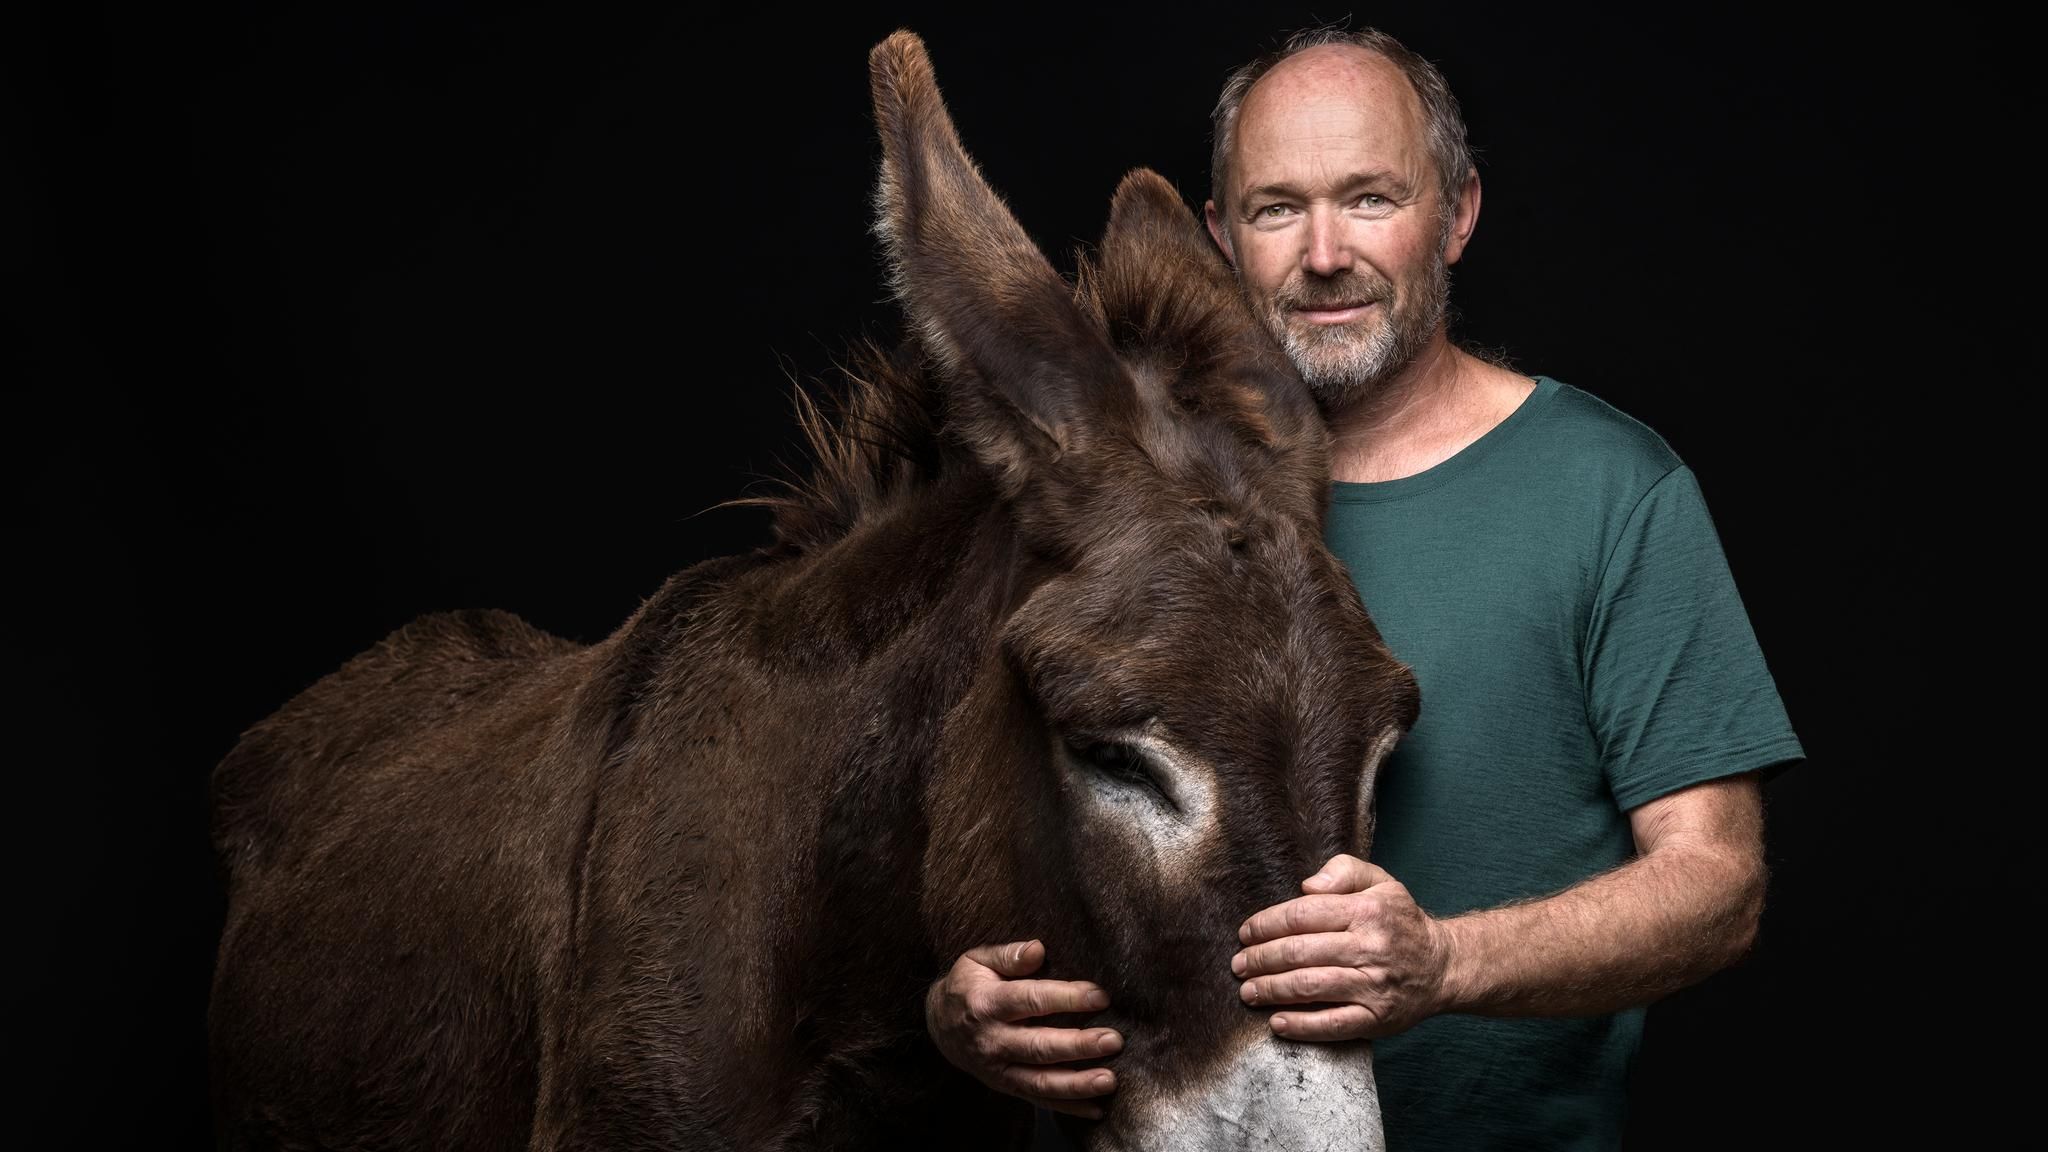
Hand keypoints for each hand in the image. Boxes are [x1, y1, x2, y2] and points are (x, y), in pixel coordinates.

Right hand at [924, 939, 1122, 1118]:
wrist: (938, 1025)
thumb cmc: (968, 986)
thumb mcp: (977, 961)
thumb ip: (1008, 955)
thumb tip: (1038, 949)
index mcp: (987, 1003)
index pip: (1032, 1001)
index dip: (1067, 998)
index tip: (1100, 996)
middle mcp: (993, 1040)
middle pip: (1039, 1046)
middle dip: (1079, 1045)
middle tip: (1113, 1040)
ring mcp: (998, 1068)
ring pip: (1040, 1081)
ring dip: (1077, 1083)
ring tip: (1110, 1080)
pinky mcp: (1006, 1087)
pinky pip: (1038, 1101)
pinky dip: (1068, 1108)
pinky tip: (1097, 1109)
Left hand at [1232, 854, 1450, 1040]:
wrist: (1443, 966)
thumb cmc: (1399, 922)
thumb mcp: (1380, 882)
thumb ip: (1343, 871)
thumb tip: (1306, 886)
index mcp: (1365, 911)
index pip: (1302, 914)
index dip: (1266, 924)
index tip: (1245, 934)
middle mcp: (1369, 948)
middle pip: (1299, 952)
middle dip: (1260, 959)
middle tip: (1238, 965)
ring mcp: (1373, 986)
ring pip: (1310, 987)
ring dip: (1271, 990)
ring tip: (1248, 991)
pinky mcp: (1377, 1018)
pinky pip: (1332, 1024)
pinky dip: (1301, 1026)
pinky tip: (1277, 1022)